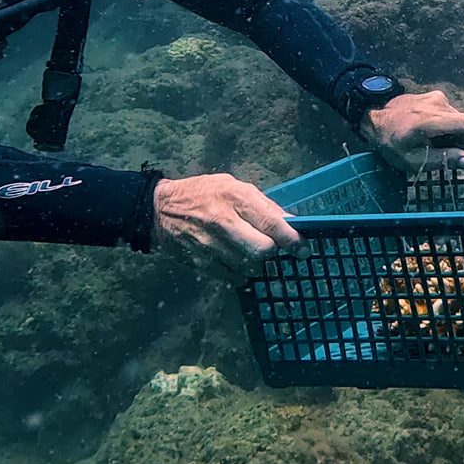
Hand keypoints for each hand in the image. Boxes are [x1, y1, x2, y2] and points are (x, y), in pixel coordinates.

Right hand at [152, 173, 309, 283]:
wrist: (159, 210)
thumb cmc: (202, 193)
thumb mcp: (233, 186)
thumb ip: (263, 204)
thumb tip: (290, 222)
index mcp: (235, 198)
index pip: (271, 224)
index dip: (292, 240)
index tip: (304, 249)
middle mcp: (223, 222)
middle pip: (262, 251)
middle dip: (272, 252)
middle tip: (271, 246)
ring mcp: (210, 246)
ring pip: (250, 267)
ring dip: (256, 263)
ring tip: (248, 249)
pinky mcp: (201, 264)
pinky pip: (233, 277)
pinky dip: (240, 271)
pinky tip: (235, 258)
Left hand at [359, 89, 463, 171]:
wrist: (373, 115)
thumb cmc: (391, 142)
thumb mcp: (413, 159)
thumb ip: (445, 159)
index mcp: (429, 120)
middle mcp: (436, 104)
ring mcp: (436, 97)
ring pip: (459, 119)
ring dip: (458, 135)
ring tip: (441, 147)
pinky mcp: (435, 96)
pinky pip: (451, 113)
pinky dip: (451, 127)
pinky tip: (437, 137)